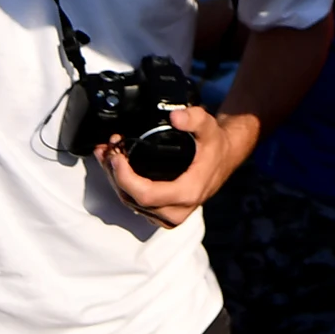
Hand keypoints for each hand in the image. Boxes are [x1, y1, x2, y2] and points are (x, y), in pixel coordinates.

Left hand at [101, 104, 237, 227]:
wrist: (224, 158)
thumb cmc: (215, 145)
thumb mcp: (208, 127)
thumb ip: (194, 118)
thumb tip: (175, 117)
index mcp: (187, 193)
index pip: (146, 195)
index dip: (125, 177)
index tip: (117, 157)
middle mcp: (177, 210)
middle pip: (132, 200)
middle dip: (115, 175)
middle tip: (111, 149)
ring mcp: (169, 216)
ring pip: (130, 203)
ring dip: (115, 179)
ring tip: (110, 153)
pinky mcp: (162, 214)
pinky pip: (135, 205)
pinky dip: (122, 186)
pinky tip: (117, 167)